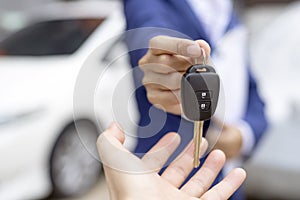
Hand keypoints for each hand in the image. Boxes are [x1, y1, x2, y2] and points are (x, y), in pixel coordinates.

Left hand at [97, 122, 245, 199]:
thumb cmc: (131, 192)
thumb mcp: (115, 159)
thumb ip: (111, 140)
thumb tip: (114, 127)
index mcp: (143, 180)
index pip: (155, 162)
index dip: (163, 148)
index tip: (174, 136)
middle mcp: (161, 193)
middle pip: (179, 171)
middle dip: (190, 154)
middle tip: (200, 142)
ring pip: (200, 183)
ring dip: (211, 167)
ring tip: (220, 154)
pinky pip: (217, 197)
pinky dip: (230, 185)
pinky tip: (239, 173)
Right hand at [139, 35, 210, 114]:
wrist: (184, 84)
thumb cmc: (186, 65)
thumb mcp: (195, 55)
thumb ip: (200, 49)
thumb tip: (202, 47)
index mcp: (155, 48)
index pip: (159, 44)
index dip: (179, 46)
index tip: (197, 50)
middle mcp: (147, 64)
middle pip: (165, 63)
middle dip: (186, 67)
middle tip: (197, 70)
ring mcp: (148, 81)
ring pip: (170, 81)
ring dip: (186, 82)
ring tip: (192, 81)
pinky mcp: (153, 97)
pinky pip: (171, 97)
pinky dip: (183, 95)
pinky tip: (186, 92)